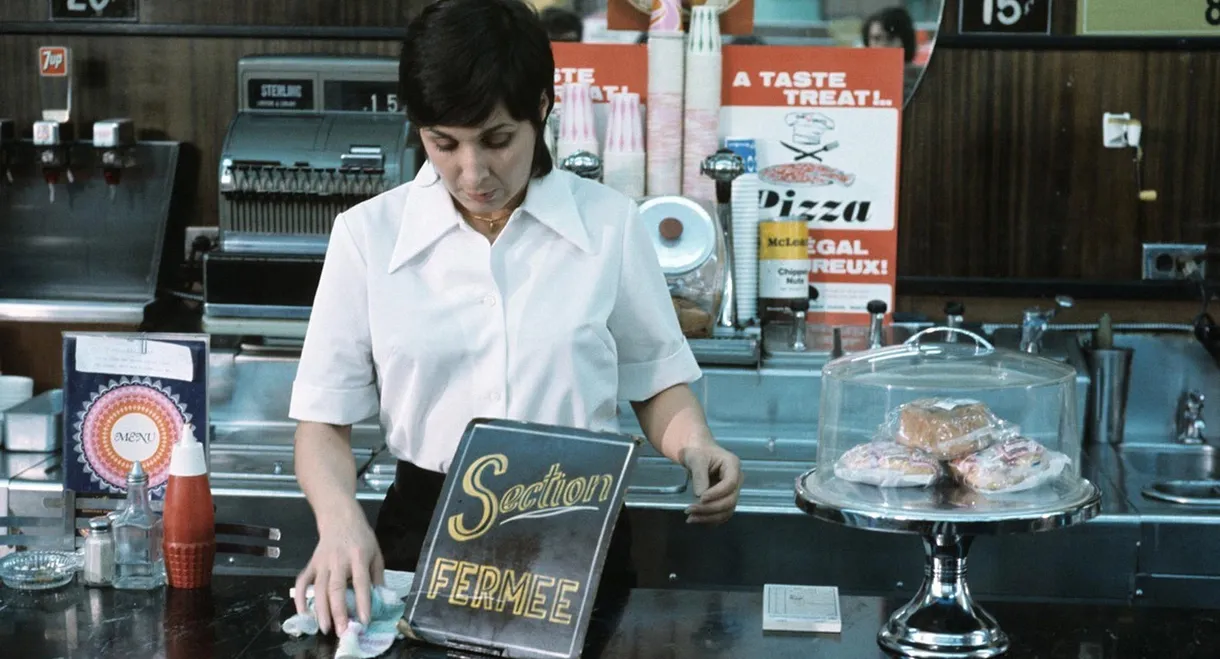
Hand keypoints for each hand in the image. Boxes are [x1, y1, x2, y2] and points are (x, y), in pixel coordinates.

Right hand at [293, 516, 384, 635]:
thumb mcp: (376, 552)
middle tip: (342, 631)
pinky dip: (300, 598)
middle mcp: (338, 560)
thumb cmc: (361, 537)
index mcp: (358, 556)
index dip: (363, 603)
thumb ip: (377, 576)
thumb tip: (379, 599)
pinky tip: (304, 613)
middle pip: (336, 588)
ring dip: (321, 610)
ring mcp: (322, 562)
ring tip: (325, 628)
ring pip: (319, 589)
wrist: (340, 517)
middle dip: (338, 612)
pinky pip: (302, 582)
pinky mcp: (311, 563)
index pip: (361, 582)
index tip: (364, 621)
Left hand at [679, 444, 741, 524]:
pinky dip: (710, 519)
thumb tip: (700, 496)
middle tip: (689, 509)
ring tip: (690, 518)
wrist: (698, 454)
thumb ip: (699, 476)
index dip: (716, 494)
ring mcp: (733, 491)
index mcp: (732, 465)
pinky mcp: (726, 500)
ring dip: (709, 517)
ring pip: (727, 510)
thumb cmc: (698, 452)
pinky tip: (696, 519)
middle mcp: (737, 480)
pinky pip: (722, 514)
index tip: (700, 498)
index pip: (730, 484)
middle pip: (730, 500)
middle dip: (710, 508)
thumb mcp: (696, 459)